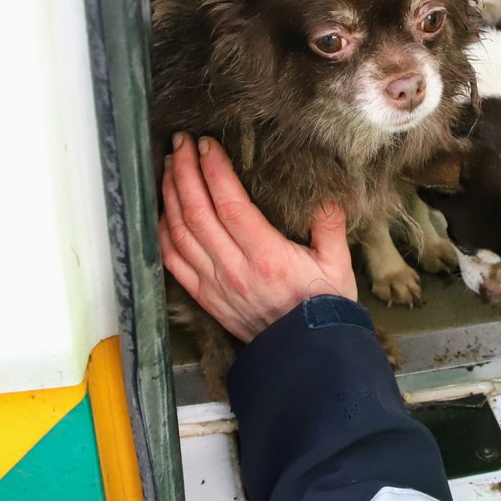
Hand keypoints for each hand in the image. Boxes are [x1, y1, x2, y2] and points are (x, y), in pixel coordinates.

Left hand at [159, 132, 356, 342]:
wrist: (306, 357)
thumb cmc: (324, 309)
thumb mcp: (338, 265)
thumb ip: (330, 228)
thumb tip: (327, 197)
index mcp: (268, 257)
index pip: (230, 205)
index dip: (213, 171)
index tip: (206, 144)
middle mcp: (235, 270)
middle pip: (197, 212)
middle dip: (184, 172)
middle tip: (180, 143)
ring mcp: (215, 285)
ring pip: (179, 233)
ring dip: (170, 195)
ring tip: (168, 165)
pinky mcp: (205, 298)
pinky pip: (173, 261)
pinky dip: (162, 232)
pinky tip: (162, 210)